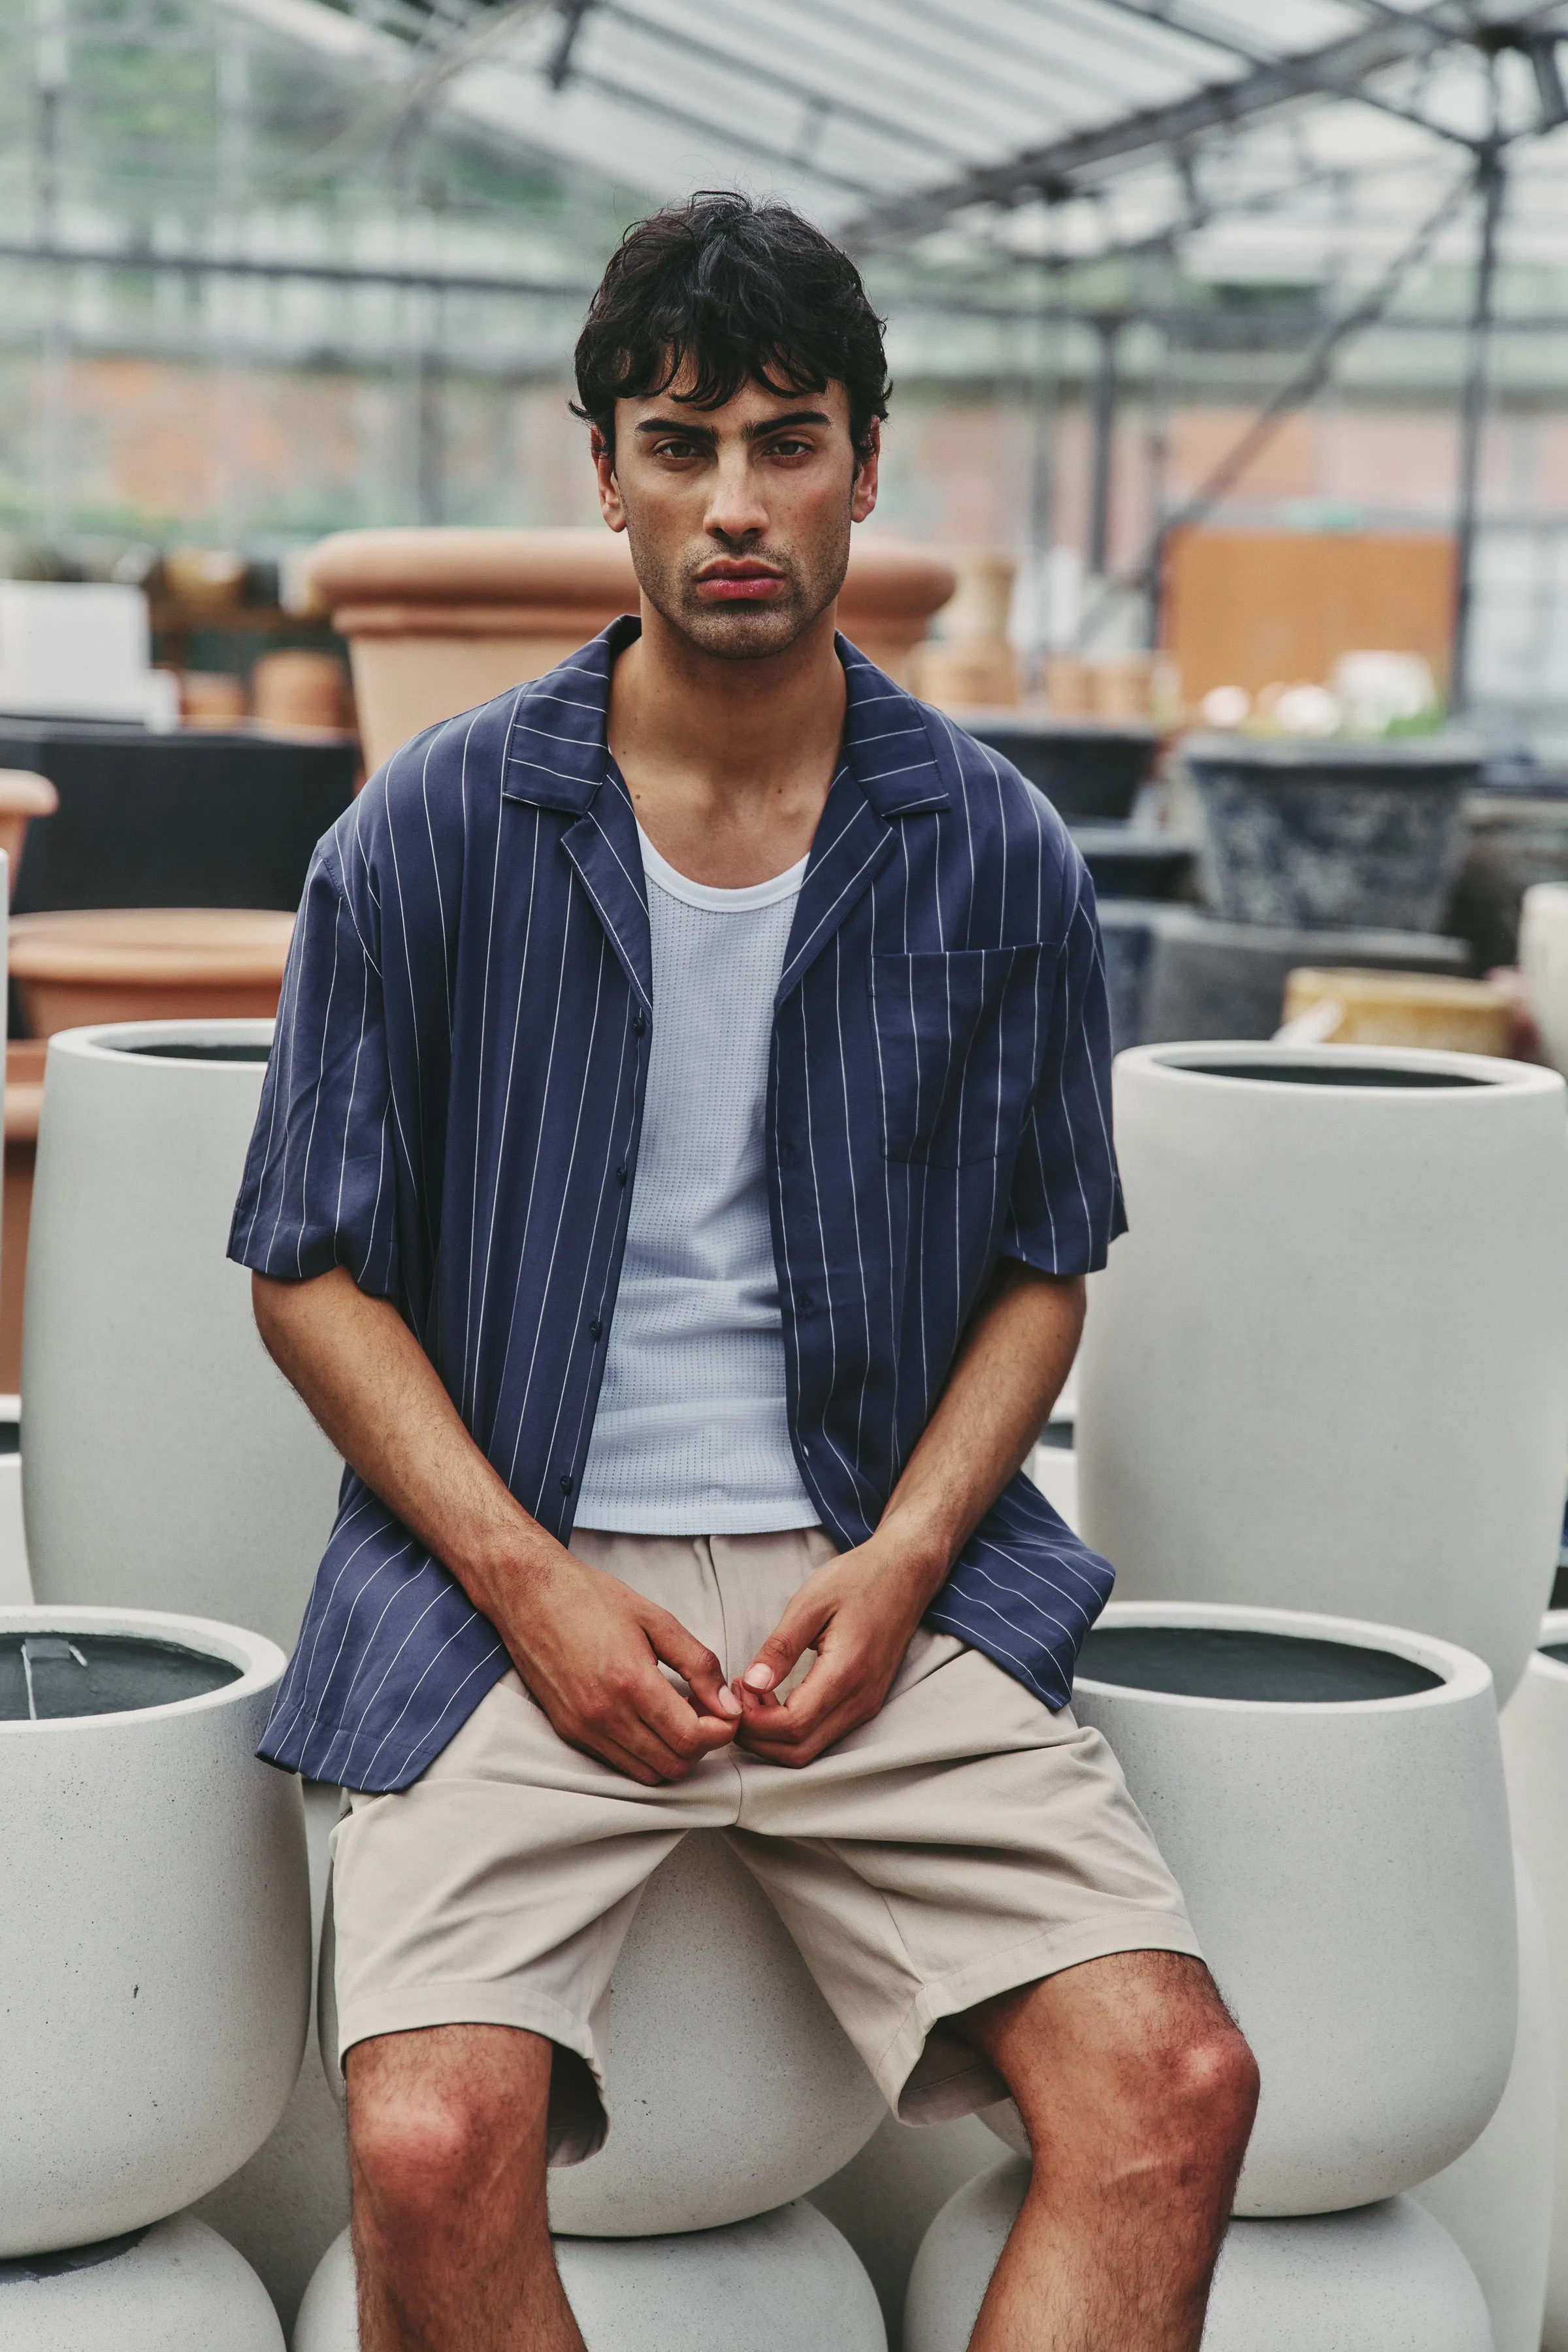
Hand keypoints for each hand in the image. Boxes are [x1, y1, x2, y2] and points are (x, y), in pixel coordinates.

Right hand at [496, 1546, 740, 1786]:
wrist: (529, 1594)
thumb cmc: (592, 1598)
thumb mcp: (657, 1619)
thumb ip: (698, 1664)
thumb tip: (728, 1705)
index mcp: (631, 1682)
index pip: (691, 1739)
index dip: (721, 1730)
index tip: (726, 1709)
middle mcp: (604, 1715)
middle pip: (674, 1765)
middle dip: (701, 1744)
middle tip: (702, 1710)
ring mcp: (583, 1728)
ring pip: (648, 1773)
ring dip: (672, 1752)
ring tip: (675, 1713)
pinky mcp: (569, 1731)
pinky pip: (619, 1764)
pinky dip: (644, 1753)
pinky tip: (647, 1717)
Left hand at [734, 1538, 938, 1767]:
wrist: (905, 1573)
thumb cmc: (859, 1579)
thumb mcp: (811, 1602)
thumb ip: (781, 1647)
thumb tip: (752, 1683)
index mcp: (846, 1672)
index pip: (792, 1725)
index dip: (754, 1720)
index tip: (735, 1691)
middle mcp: (860, 1699)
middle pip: (799, 1751)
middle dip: (758, 1738)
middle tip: (736, 1700)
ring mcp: (866, 1706)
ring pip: (811, 1750)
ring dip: (773, 1736)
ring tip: (753, 1697)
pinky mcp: (866, 1704)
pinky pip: (823, 1736)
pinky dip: (792, 1730)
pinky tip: (775, 1700)